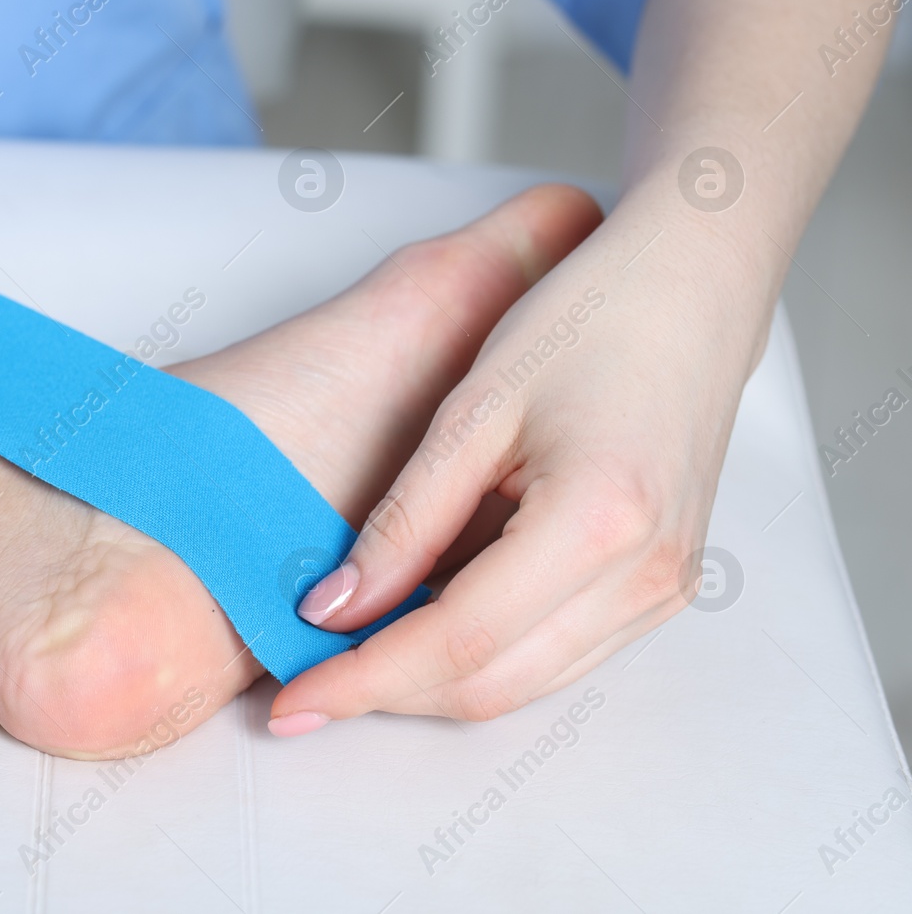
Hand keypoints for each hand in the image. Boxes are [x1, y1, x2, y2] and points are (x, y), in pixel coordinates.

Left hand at [269, 200, 765, 729]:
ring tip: (350, 661)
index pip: (457, 639)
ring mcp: (665, 590)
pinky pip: (558, 655)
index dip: (364, 677)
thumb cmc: (590, 319)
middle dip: (388, 696)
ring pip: (524, 683)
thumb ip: (404, 521)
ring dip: (432, 683)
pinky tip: (422, 625)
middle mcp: (646, 576)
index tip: (294, 698)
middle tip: (303, 692)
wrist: (692, 288)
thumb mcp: (473, 410)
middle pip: (491, 683)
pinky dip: (482, 655)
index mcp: (598, 522)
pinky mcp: (663, 587)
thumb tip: (335, 607)